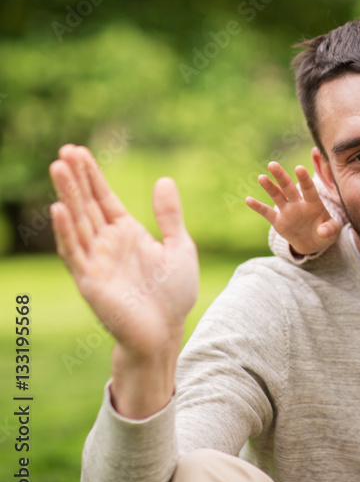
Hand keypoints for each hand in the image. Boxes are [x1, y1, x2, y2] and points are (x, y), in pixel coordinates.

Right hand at [49, 145, 198, 415]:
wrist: (166, 331)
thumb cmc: (173, 293)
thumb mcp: (178, 246)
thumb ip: (169, 215)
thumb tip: (163, 179)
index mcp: (126, 233)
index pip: (103, 198)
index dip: (92, 175)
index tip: (78, 150)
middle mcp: (106, 243)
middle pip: (87, 204)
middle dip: (75, 178)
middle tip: (63, 150)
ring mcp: (96, 261)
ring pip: (77, 222)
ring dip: (67, 195)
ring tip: (58, 167)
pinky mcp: (90, 280)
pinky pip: (75, 252)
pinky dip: (66, 231)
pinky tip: (58, 209)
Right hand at [245, 162, 342, 255]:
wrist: (313, 243)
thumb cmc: (325, 233)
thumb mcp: (332, 232)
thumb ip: (330, 230)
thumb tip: (323, 232)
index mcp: (313, 203)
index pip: (309, 189)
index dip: (304, 179)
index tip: (299, 168)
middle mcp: (298, 203)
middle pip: (289, 187)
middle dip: (281, 176)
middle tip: (273, 164)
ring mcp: (287, 211)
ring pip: (277, 196)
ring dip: (269, 187)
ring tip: (261, 177)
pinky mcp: (278, 221)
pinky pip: (267, 213)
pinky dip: (258, 207)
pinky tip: (248, 200)